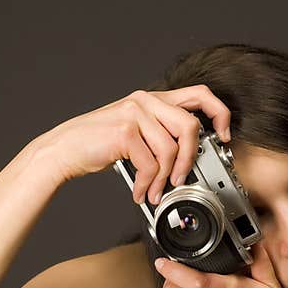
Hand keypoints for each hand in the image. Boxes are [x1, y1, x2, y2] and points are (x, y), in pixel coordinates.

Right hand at [36, 86, 230, 203]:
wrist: (64, 149)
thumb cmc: (98, 144)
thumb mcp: (135, 132)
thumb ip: (159, 134)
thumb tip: (188, 157)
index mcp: (153, 99)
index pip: (199, 94)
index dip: (219, 114)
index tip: (223, 136)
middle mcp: (146, 100)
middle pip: (190, 126)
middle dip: (190, 159)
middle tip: (181, 178)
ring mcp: (135, 113)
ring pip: (170, 150)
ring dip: (164, 179)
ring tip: (155, 192)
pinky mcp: (125, 131)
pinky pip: (150, 164)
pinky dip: (147, 184)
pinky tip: (140, 192)